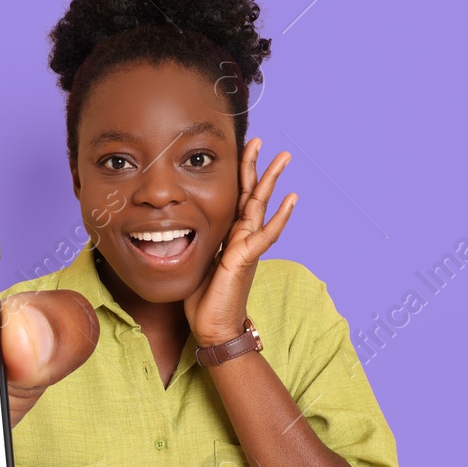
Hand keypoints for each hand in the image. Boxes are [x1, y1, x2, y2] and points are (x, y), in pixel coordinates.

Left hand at [183, 136, 297, 345]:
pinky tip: (291, 199)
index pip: (234, 197)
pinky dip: (279, 216)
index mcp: (228, 235)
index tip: (240, 151)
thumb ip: (196, 243)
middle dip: (255, 166)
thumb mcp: (195, 261)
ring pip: (260, 206)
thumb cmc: (204, 299)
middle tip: (260, 140)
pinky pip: (265, 234)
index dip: (237, 174)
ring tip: (283, 158)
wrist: (212, 327)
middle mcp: (241, 237)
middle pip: (250, 193)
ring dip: (271, 180)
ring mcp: (246, 246)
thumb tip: (175, 229)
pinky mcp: (245, 259)